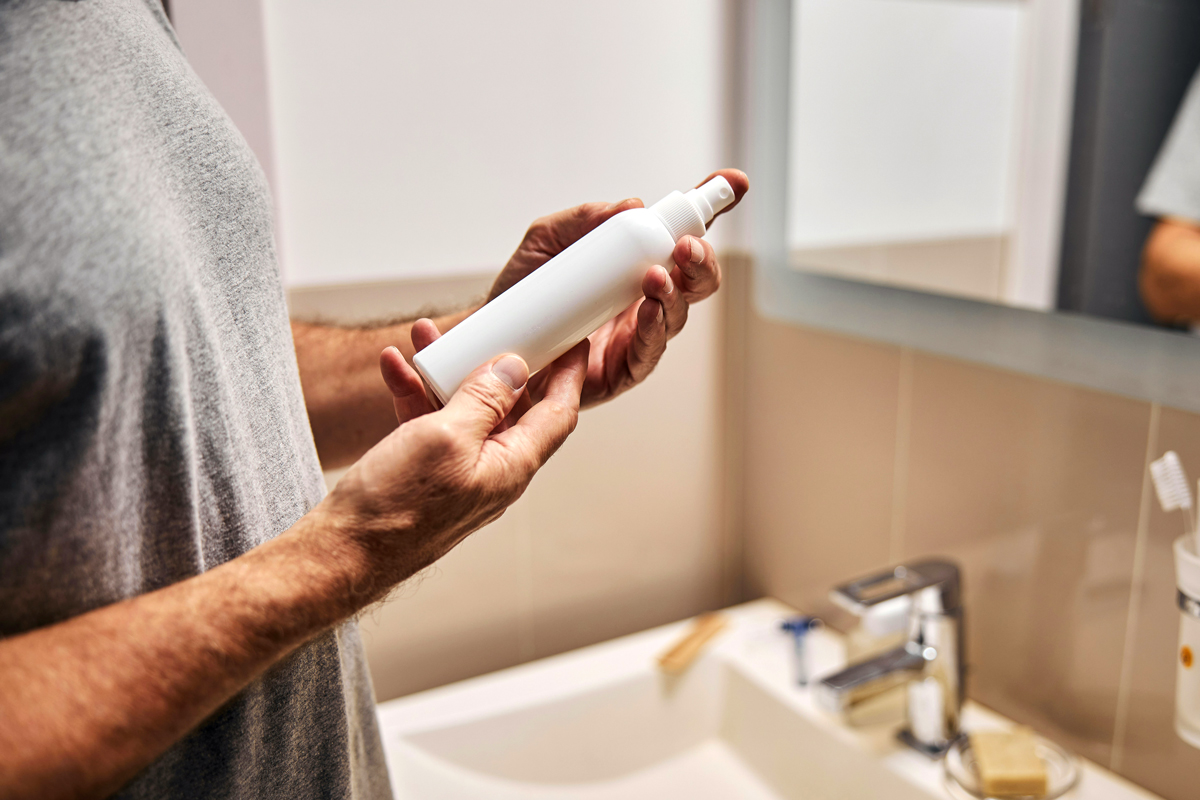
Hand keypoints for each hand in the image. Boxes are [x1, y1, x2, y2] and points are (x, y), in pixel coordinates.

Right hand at [320, 343, 587, 590]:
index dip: (568, 375)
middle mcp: (492, 471)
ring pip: (463, 410)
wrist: (342, 554)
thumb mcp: (445, 436)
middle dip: (495, 361)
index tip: (574, 341)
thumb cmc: (396, 507)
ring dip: (445, 372)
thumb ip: (484, 400)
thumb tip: (516, 369)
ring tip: (426, 336)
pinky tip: (394, 367)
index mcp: (512, 466)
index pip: (558, 414)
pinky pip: (430, 425)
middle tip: (490, 326)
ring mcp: (459, 473)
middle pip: (509, 406)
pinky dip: (415, 395)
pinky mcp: (426, 474)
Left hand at [485, 168, 748, 407]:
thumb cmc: (522, 289)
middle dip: (702, 261)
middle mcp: (645, 300)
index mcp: (634, 264)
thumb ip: (582, 219)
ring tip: (655, 276)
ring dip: (675, 293)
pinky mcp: (621, 371)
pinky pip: (648, 354)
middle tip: (685, 245)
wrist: (488, 340)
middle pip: (696, 280)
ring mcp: (636, 336)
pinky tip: (648, 310)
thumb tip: (628, 205)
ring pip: (677, 316)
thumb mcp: (546, 241)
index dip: (710, 210)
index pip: (680, 235)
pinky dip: (654, 330)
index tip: (733, 183)